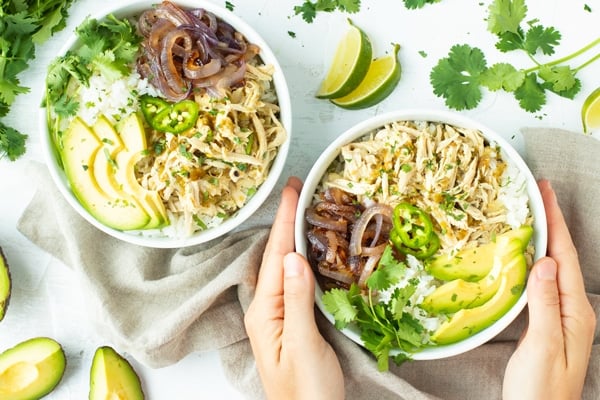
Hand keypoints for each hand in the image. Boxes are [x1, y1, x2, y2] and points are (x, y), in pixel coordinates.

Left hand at [244, 177, 343, 399]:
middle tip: (298, 189)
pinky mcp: (292, 321)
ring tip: (302, 209)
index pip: (276, 257)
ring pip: (285, 266)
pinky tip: (308, 249)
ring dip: (293, 236)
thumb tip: (294, 257)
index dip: (284, 221)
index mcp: (264, 312)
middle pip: (276, 256)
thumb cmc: (306, 392)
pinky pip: (295, 281)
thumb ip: (297, 301)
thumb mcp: (303, 346)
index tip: (291, 191)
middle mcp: (267, 309)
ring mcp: (278, 315)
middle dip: (286, 221)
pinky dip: (302, 258)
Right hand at [503, 180, 595, 399]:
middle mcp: (572, 310)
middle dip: (552, 223)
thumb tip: (543, 263)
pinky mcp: (548, 323)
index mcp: (574, 312)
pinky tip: (524, 256)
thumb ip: (544, 303)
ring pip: (553, 268)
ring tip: (531, 216)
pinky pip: (543, 282)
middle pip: (562, 257)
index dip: (554, 223)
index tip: (545, 194)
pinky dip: (534, 261)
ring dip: (543, 239)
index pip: (564, 257)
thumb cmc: (539, 390)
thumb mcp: (542, 345)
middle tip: (537, 195)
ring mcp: (562, 316)